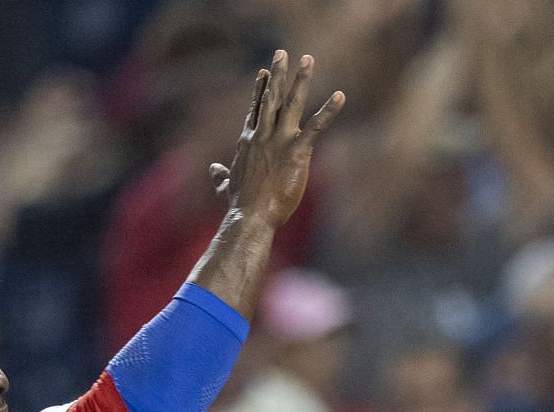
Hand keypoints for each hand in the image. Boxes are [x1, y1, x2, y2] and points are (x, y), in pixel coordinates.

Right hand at [207, 50, 344, 228]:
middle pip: (271, 98)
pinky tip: (340, 95)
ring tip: (308, 59)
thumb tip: (213, 169)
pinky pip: (316, 126)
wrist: (249, 217)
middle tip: (282, 53)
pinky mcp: (296, 151)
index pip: (255, 110)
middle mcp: (262, 136)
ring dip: (300, 80)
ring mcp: (279, 141)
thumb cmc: (238, 207)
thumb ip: (220, 175)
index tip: (263, 73)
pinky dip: (329, 110)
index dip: (260, 90)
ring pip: (291, 104)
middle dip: (278, 74)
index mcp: (249, 142)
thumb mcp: (225, 187)